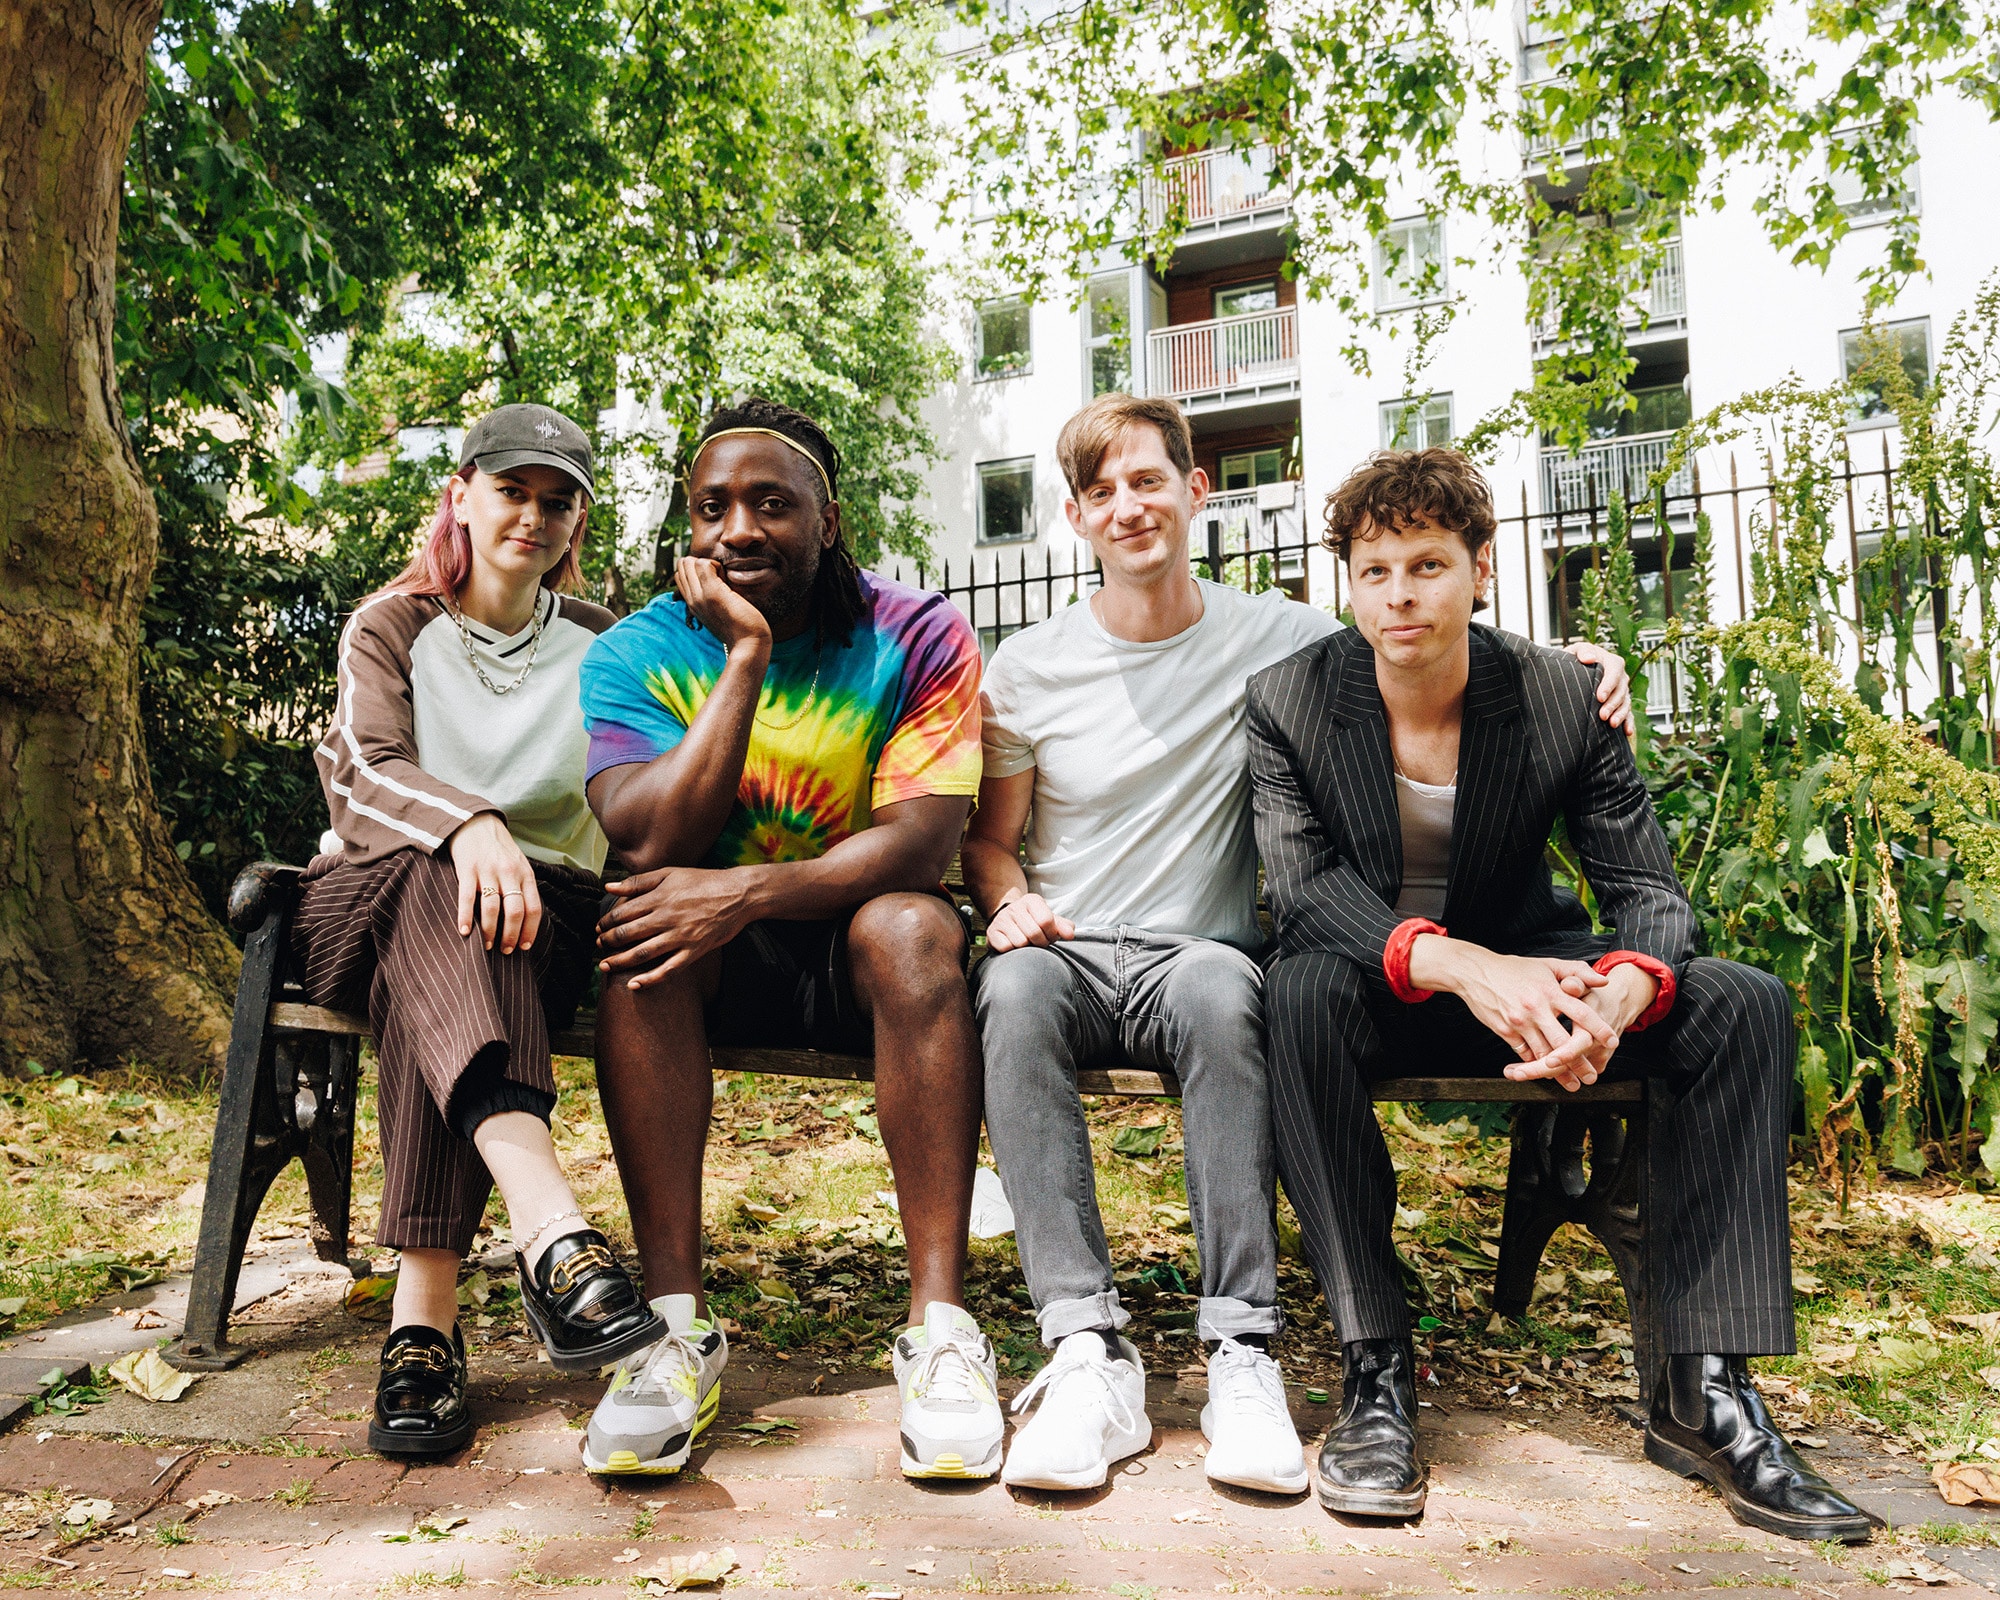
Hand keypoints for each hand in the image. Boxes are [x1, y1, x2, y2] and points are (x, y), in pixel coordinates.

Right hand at [448, 812, 541, 953]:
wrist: (476, 822)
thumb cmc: (499, 849)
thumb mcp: (518, 864)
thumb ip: (523, 887)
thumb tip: (527, 919)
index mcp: (525, 874)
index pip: (534, 908)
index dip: (530, 930)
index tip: (525, 947)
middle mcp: (509, 873)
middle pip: (515, 911)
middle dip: (511, 935)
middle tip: (505, 951)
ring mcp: (488, 871)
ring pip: (492, 908)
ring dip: (490, 931)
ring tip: (487, 946)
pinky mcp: (468, 869)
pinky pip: (467, 898)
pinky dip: (466, 917)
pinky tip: (465, 932)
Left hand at [597, 865, 754, 988]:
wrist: (738, 894)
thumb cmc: (704, 881)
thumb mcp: (670, 873)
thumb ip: (638, 882)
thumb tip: (608, 887)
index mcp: (659, 898)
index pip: (622, 913)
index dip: (606, 922)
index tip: (599, 928)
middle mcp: (666, 918)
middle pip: (628, 934)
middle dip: (608, 942)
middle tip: (599, 946)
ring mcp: (681, 937)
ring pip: (643, 953)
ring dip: (620, 961)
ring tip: (605, 966)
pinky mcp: (694, 951)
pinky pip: (669, 970)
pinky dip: (650, 979)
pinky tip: (634, 985)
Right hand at [676, 555, 772, 655]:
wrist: (749, 645)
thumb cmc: (742, 628)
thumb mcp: (721, 612)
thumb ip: (714, 598)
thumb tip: (720, 582)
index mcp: (693, 604)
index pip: (681, 574)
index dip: (697, 570)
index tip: (716, 580)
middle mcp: (692, 600)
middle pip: (683, 565)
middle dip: (702, 563)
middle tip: (721, 579)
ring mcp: (700, 596)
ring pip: (689, 562)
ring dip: (710, 564)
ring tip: (725, 581)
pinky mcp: (712, 593)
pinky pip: (704, 564)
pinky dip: (718, 566)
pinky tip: (729, 581)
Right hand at [984, 892, 1075, 952]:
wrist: (1009, 920)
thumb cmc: (1034, 922)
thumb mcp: (1051, 920)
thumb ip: (1063, 926)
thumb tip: (1070, 934)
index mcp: (1032, 901)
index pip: (1046, 920)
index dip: (1051, 934)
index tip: (1050, 937)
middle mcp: (1015, 907)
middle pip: (1034, 933)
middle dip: (1041, 943)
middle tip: (1040, 943)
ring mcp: (1001, 919)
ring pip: (1020, 942)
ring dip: (1027, 949)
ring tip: (1028, 944)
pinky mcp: (992, 932)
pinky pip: (1006, 947)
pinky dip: (1013, 951)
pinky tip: (1015, 946)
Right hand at [1412, 937, 1618, 1090]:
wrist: (1475, 972)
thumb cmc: (1514, 968)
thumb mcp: (1547, 964)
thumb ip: (1577, 971)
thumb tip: (1604, 981)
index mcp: (1550, 991)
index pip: (1581, 1013)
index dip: (1599, 1029)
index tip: (1612, 1042)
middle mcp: (1536, 1008)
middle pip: (1563, 1043)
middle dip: (1579, 1063)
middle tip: (1592, 1075)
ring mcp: (1519, 1022)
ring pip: (1543, 1054)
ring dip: (1559, 1072)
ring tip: (1572, 1083)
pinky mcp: (1505, 1031)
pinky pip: (1524, 1053)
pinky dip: (1535, 1064)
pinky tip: (1545, 1072)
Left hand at [1564, 640, 1634, 736]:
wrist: (1577, 669)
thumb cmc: (1576, 659)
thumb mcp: (1576, 650)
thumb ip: (1582, 651)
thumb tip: (1589, 658)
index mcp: (1612, 662)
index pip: (1614, 672)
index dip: (1608, 685)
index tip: (1599, 697)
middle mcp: (1620, 677)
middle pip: (1621, 691)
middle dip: (1612, 704)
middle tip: (1602, 715)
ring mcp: (1621, 691)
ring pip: (1625, 703)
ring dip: (1620, 714)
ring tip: (1611, 724)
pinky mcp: (1620, 704)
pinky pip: (1628, 713)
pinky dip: (1628, 722)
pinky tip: (1627, 732)